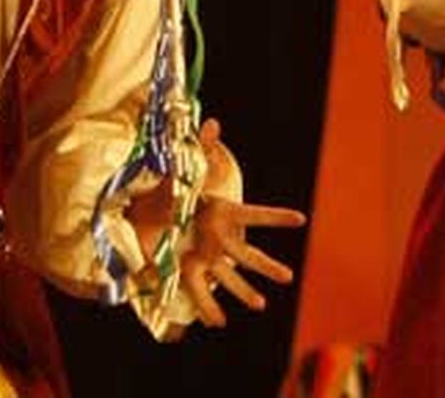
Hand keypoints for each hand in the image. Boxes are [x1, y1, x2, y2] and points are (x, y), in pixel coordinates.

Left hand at [180, 119, 305, 327]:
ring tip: (260, 304)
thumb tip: (213, 122)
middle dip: (266, 266)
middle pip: (246, 254)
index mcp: (221, 212)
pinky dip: (209, 306)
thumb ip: (199, 148)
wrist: (143, 211)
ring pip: (228, 276)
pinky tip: (218, 322)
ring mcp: (204, 256)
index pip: (254, 214)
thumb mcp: (184, 167)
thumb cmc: (169, 189)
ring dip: (243, 291)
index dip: (276, 217)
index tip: (301, 219)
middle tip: (289, 277)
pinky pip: (200, 291)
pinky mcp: (185, 269)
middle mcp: (217, 237)